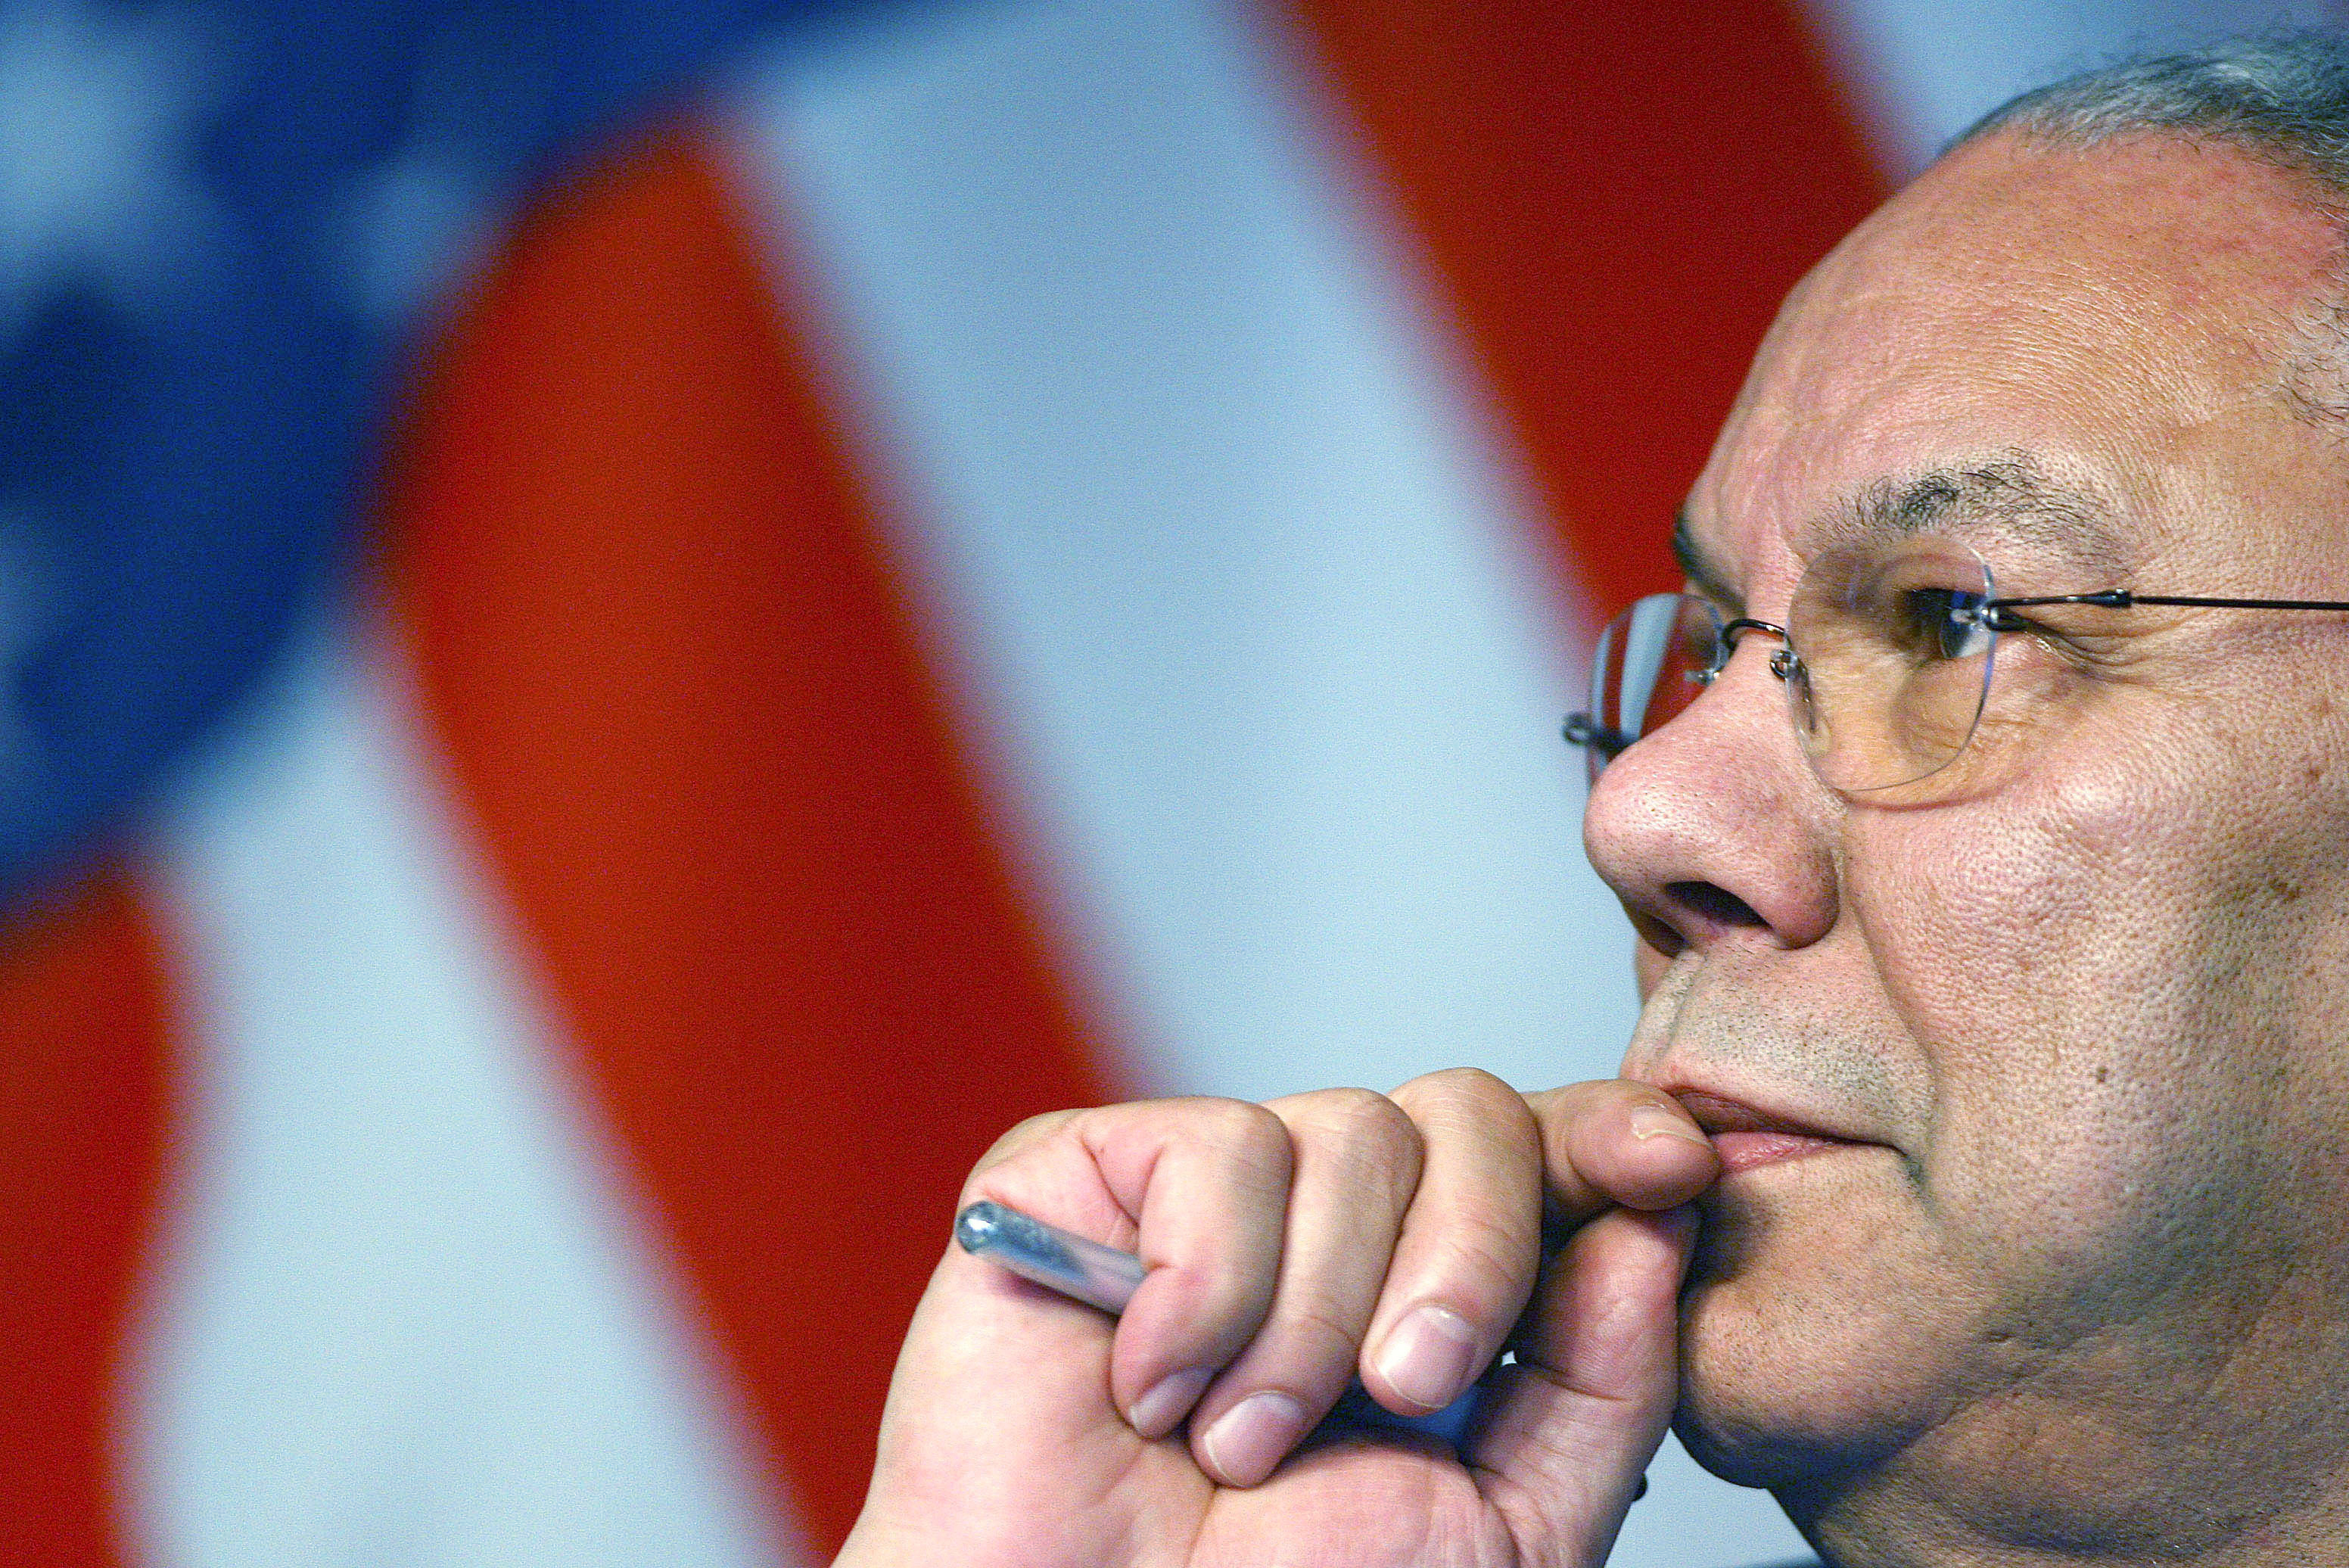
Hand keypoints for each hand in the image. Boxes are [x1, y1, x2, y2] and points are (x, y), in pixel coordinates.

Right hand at [837, 1071, 1719, 1567]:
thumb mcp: (1505, 1529)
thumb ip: (1596, 1382)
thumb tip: (1651, 1220)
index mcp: (1434, 1291)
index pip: (1543, 1149)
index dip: (1611, 1132)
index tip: (1671, 1166)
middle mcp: (1329, 1227)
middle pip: (1461, 1111)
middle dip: (1469, 1251)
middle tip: (1406, 1393)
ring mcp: (1202, 1197)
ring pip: (1341, 1129)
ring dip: (1311, 1317)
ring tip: (1241, 1445)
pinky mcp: (1079, 1180)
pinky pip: (1207, 1148)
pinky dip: (1199, 1284)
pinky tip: (1152, 1387)